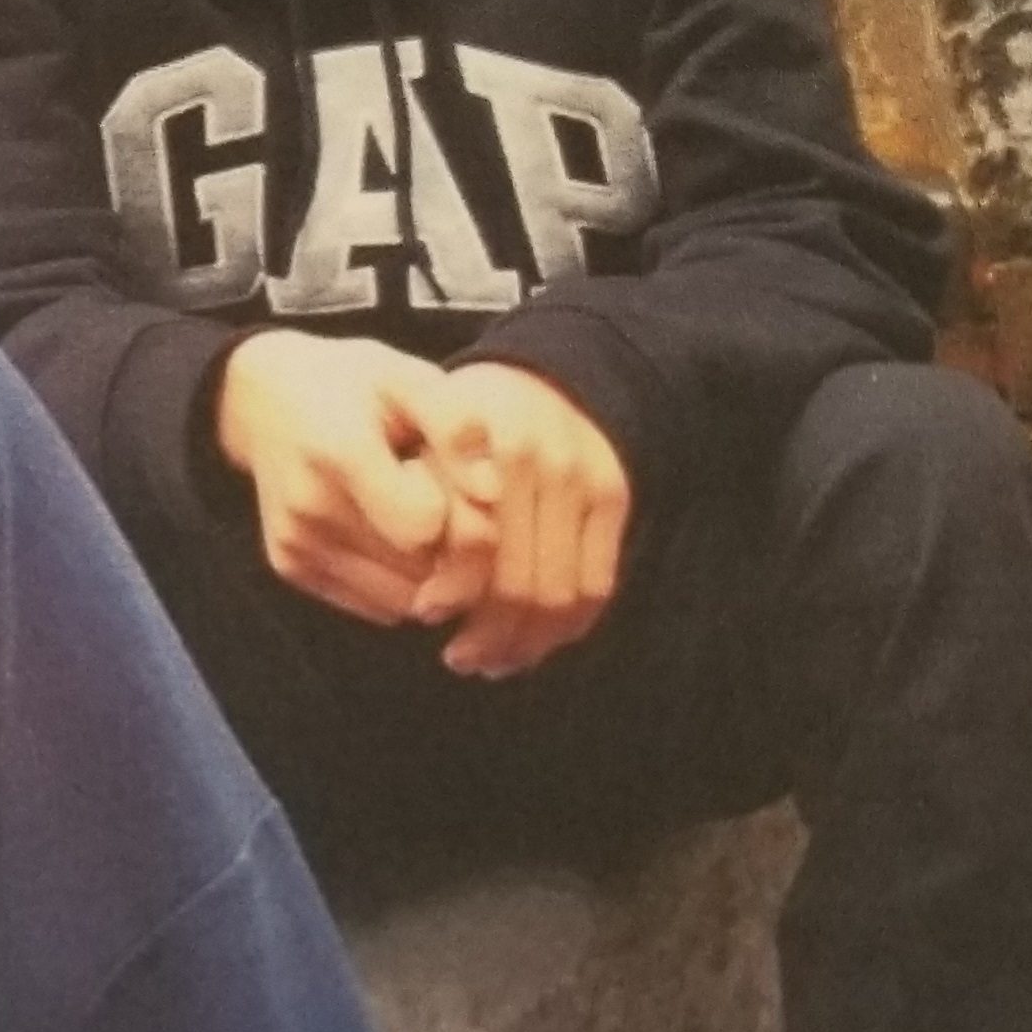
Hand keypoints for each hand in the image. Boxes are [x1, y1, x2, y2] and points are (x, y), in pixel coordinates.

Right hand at [214, 332, 491, 626]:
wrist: (263, 397)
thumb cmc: (352, 383)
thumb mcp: (408, 377)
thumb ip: (455, 426)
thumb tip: (492, 492)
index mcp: (341, 453)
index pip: (428, 526)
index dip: (461, 511)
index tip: (452, 479)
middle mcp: (310, 509)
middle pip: (422, 571)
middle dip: (455, 548)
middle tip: (442, 498)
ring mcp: (296, 544)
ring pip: (407, 600)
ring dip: (432, 572)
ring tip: (416, 515)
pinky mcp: (290, 567)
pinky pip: (380, 607)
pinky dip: (404, 583)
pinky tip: (391, 534)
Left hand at [412, 362, 630, 678]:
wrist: (546, 371)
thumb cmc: (463, 416)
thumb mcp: (422, 432)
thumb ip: (416, 497)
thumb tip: (426, 596)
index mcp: (479, 444)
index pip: (472, 545)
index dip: (450, 589)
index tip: (423, 612)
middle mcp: (537, 461)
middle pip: (518, 579)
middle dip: (487, 631)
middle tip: (459, 657)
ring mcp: (583, 479)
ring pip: (560, 593)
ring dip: (526, 641)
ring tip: (492, 660)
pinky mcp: (615, 497)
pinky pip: (598, 584)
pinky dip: (567, 626)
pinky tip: (536, 643)